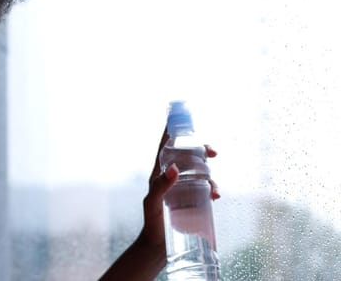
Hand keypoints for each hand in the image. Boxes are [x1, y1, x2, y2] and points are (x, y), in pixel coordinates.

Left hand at [141, 128, 218, 247]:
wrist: (158, 246)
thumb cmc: (151, 222)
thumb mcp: (152, 203)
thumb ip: (160, 186)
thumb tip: (174, 168)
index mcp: (159, 174)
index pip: (165, 148)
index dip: (172, 133)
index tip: (181, 121)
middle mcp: (172, 178)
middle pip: (188, 156)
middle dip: (201, 150)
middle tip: (212, 152)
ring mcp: (183, 189)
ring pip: (200, 172)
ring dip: (210, 174)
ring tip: (214, 188)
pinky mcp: (193, 200)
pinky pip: (206, 188)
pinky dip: (213, 188)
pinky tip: (216, 195)